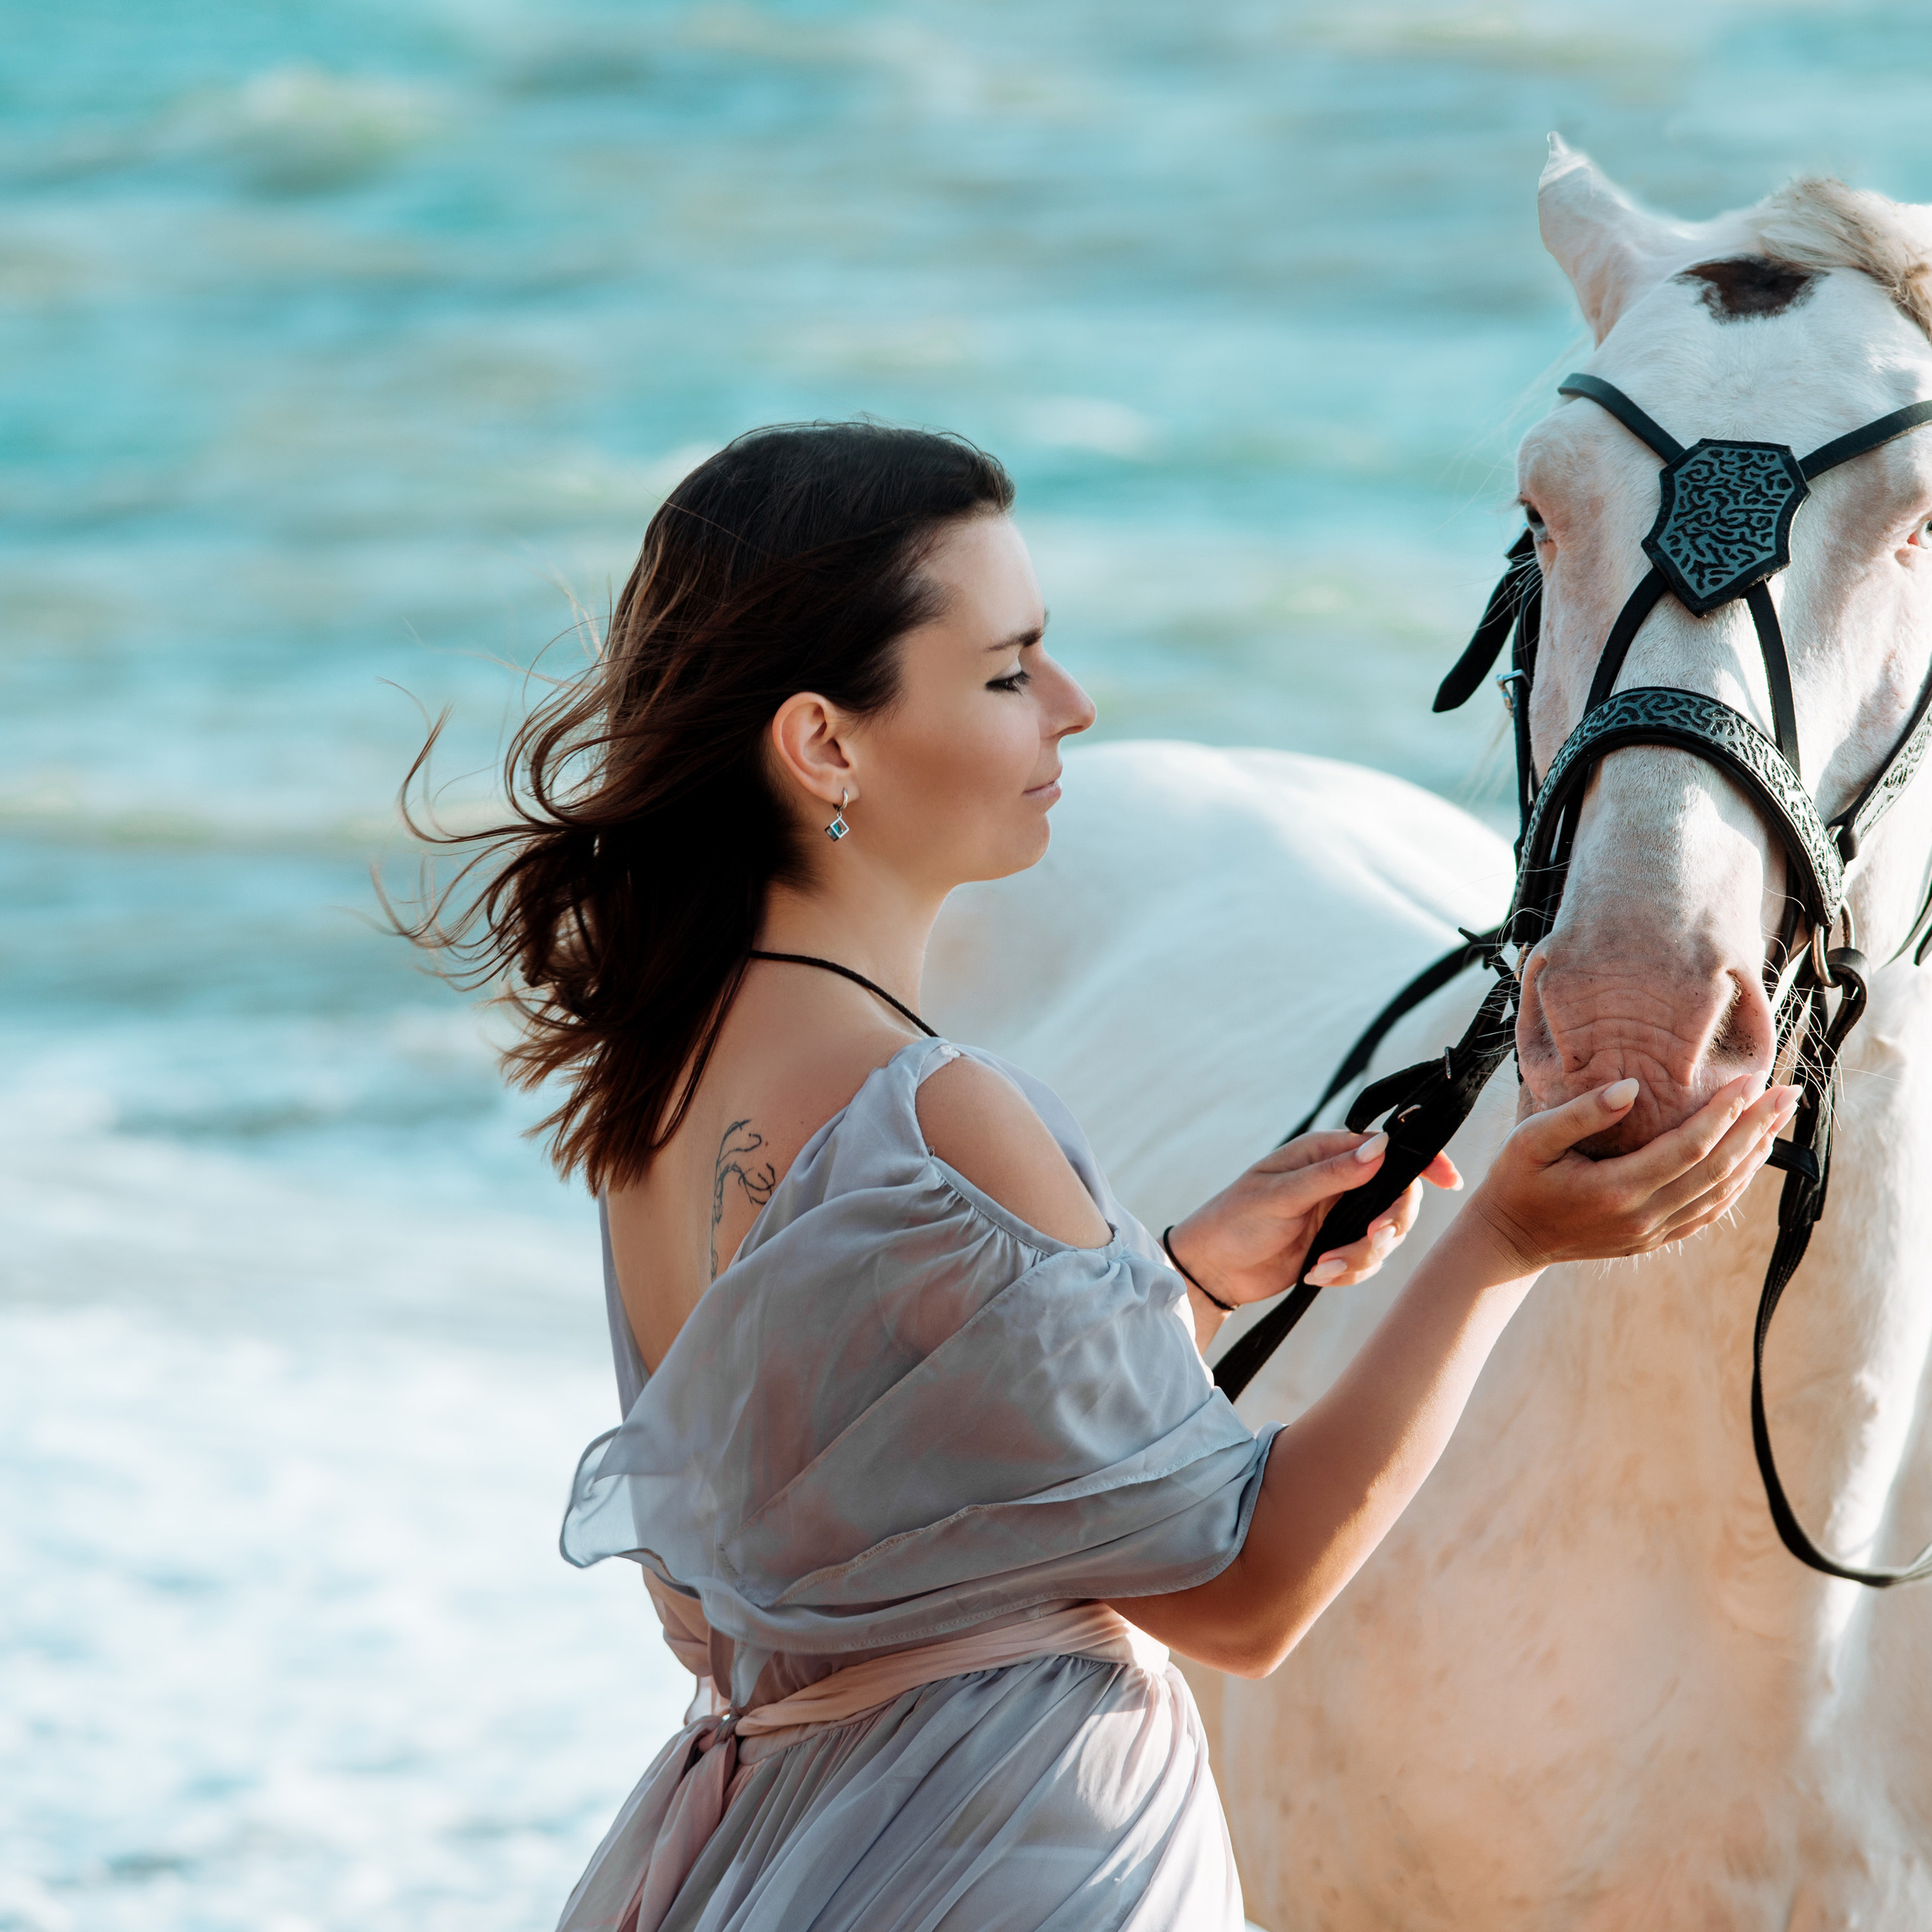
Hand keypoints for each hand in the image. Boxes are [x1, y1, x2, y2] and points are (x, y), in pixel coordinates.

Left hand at [1167, 1130, 1463, 1307]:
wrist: (1212, 1268)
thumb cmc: (1235, 1219)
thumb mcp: (1280, 1194)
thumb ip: (1332, 1174)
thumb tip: (1380, 1147)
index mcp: (1327, 1153)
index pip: (1388, 1149)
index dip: (1424, 1162)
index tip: (1450, 1181)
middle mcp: (1340, 1181)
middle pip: (1397, 1199)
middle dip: (1387, 1226)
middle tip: (1367, 1239)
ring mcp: (1341, 1215)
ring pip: (1385, 1236)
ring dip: (1360, 1257)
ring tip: (1323, 1266)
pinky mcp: (1337, 1246)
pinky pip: (1367, 1262)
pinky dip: (1347, 1273)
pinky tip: (1315, 1275)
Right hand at [1467, 1074, 1799, 1274]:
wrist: (1508, 1238)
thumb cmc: (1516, 1179)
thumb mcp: (1531, 1138)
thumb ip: (1581, 1114)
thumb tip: (1633, 1087)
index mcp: (1615, 1188)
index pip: (1688, 1147)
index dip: (1724, 1112)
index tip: (1750, 1079)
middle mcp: (1642, 1216)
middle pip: (1717, 1170)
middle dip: (1757, 1128)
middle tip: (1789, 1093)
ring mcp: (1651, 1232)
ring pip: (1720, 1194)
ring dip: (1755, 1155)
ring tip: (1780, 1119)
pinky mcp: (1653, 1239)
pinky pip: (1708, 1212)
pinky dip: (1736, 1185)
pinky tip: (1751, 1160)